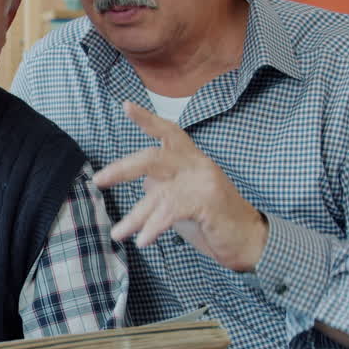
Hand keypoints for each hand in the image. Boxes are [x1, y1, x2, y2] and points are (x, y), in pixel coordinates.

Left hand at [93, 101, 267, 271]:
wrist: (249, 242)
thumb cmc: (214, 222)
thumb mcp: (183, 201)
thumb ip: (164, 189)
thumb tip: (142, 184)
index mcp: (192, 160)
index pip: (169, 132)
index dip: (147, 119)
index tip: (125, 105)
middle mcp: (198, 165)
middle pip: (153, 157)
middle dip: (122, 168)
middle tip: (98, 180)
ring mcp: (205, 181)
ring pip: (158, 193)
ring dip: (134, 217)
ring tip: (117, 234)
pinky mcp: (209, 202)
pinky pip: (171, 211)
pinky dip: (153, 227)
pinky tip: (142, 241)